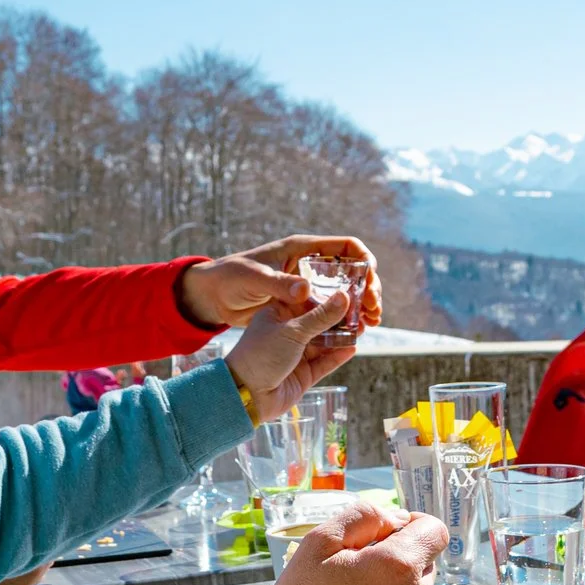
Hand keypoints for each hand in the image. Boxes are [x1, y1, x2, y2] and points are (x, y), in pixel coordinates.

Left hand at [178, 235, 381, 329]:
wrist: (210, 301)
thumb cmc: (228, 280)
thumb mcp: (254, 280)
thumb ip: (280, 286)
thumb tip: (307, 290)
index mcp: (301, 252)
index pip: (345, 248)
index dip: (365, 260)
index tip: (371, 281)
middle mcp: (308, 270)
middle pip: (351, 275)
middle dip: (368, 290)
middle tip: (374, 309)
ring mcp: (307, 292)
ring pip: (344, 298)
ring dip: (360, 309)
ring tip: (371, 324)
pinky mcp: (301, 312)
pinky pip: (329, 317)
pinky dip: (344, 325)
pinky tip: (354, 336)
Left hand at [225, 293, 358, 419]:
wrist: (246, 395)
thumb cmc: (260, 355)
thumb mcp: (292, 331)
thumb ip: (321, 317)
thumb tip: (345, 297)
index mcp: (278, 314)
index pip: (306, 299)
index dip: (326, 294)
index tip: (348, 288)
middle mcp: (287, 332)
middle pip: (318, 321)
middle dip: (338, 317)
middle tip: (361, 310)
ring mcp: (295, 354)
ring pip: (324, 342)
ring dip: (341, 337)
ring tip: (362, 328)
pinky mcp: (303, 375)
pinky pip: (324, 363)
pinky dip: (337, 356)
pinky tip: (352, 348)